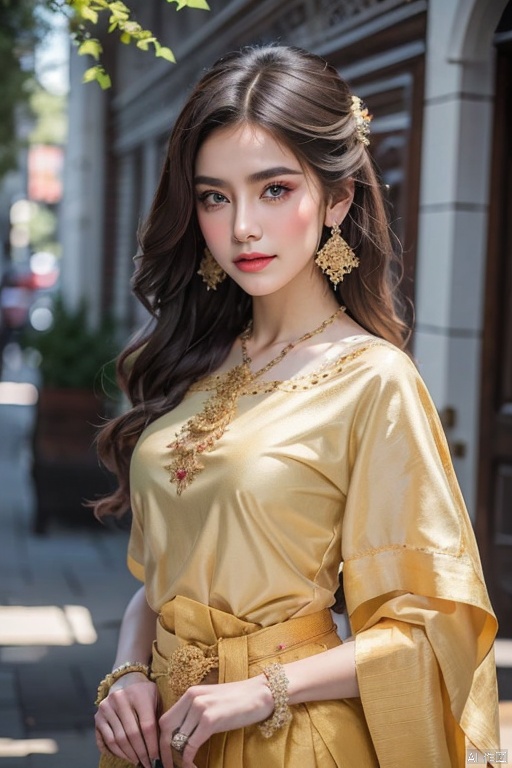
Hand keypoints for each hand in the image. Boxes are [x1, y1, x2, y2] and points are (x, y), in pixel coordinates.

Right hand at [95, 672, 159, 767]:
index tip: (156, 757)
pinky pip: (107, 741)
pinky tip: (126, 756)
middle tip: (147, 764)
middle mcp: (120, 699)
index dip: (152, 745)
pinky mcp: (98, 717)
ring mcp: (106, 708)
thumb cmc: (145, 694)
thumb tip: (164, 745)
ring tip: (138, 761)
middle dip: (141, 753)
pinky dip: (116, 752)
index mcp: (138, 694)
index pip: (147, 726)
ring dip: (129, 755)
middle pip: (132, 734)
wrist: (125, 681)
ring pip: (118, 739)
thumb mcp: (156, 699)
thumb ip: (159, 717)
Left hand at [158, 676, 273, 767]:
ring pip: (177, 738)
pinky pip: (191, 744)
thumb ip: (195, 713)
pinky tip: (192, 764)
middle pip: (166, 728)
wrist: (261, 693)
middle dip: (164, 750)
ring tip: (183, 767)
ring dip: (177, 757)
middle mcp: (192, 698)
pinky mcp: (210, 719)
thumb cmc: (239, 700)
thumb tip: (183, 735)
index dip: (163, 739)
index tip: (165, 755)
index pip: (166, 719)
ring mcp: (200, 707)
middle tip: (169, 765)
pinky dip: (188, 758)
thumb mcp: (212, 701)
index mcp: (191, 693)